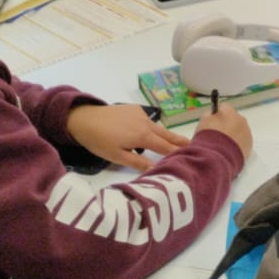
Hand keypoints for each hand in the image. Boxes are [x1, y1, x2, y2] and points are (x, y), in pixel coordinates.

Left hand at [65, 104, 192, 172]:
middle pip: (167, 134)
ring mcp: (141, 114)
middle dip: (180, 140)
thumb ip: (138, 163)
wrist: (84, 118)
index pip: (165, 147)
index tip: (190, 155)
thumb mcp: (117, 156)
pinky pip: (148, 120)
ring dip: (166, 134)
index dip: (177, 152)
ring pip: (157, 127)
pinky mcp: (134, 109)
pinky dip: (152, 127)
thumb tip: (156, 169)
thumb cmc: (99, 141)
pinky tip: (148, 132)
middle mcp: (146, 123)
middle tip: (193, 145)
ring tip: (174, 141)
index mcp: (143, 137)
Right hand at [195, 104, 252, 161]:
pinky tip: (228, 151)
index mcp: (229, 112)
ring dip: (233, 135)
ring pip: (239, 130)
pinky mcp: (249, 145)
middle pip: (234, 119)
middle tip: (217, 135)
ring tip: (222, 145)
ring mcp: (247, 133)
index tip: (213, 120)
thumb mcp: (203, 122)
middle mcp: (241, 120)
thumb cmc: (208, 138)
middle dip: (227, 124)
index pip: (224, 107)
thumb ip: (209, 115)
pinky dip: (237, 144)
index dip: (217, 113)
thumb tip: (212, 115)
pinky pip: (243, 141)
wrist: (217, 158)